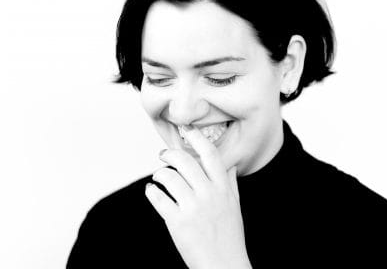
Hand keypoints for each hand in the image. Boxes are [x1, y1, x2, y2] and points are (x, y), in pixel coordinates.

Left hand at [145, 125, 251, 268]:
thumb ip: (230, 183)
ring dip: (159, 174)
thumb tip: (228, 165)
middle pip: (185, 161)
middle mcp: (209, 194)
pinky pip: (158, 198)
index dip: (197, 139)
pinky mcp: (177, 222)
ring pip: (169, 176)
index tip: (187, 131)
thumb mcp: (234, 206)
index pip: (211, 154)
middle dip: (169, 154)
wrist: (224, 266)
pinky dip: (151, 192)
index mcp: (224, 188)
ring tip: (158, 177)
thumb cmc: (229, 237)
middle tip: (163, 155)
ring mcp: (193, 208)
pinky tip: (152, 192)